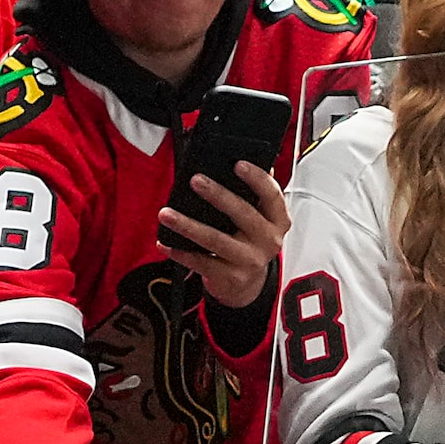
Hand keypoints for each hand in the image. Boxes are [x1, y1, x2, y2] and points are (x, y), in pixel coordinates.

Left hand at [158, 163, 289, 308]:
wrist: (247, 284)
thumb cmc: (250, 243)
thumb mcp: (260, 218)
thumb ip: (256, 194)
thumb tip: (250, 159)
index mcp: (278, 221)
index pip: (272, 196)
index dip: (257, 179)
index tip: (238, 164)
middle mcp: (268, 241)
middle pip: (242, 214)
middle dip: (217, 195)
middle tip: (196, 180)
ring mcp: (250, 260)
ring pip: (215, 240)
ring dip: (188, 225)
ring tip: (166, 213)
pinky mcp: (231, 277)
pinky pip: (202, 262)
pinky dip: (181, 252)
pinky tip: (166, 242)